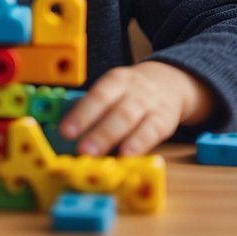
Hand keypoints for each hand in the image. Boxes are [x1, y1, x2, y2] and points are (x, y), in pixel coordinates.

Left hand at [58, 61, 212, 156]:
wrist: (170, 83)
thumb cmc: (131, 93)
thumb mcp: (114, 90)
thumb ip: (94, 108)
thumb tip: (66, 131)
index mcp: (117, 80)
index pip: (98, 95)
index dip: (81, 113)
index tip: (66, 131)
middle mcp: (134, 90)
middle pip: (116, 109)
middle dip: (98, 131)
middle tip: (82, 149)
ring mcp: (150, 105)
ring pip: (131, 120)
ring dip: (113, 138)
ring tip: (98, 154)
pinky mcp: (164, 121)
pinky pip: (151, 132)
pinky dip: (138, 144)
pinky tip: (126, 155)